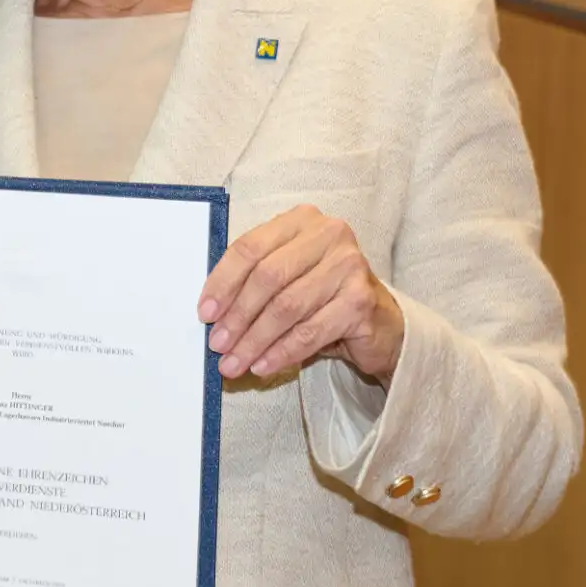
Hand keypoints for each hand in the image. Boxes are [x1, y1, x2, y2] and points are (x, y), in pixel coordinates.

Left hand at [200, 204, 404, 382]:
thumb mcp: (287, 277)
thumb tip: (210, 313)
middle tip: (218, 344)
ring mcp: (349, 266)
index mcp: (301, 221)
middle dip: (237, 315)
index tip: (205, 313)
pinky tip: (263, 366)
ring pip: (287, 307)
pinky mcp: (360, 301)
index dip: (223, 282)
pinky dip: (281, 352)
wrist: (380, 322)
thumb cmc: (323, 296)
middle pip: (268, 277)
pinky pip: (309, 332)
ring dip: (255, 340)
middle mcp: (329, 235)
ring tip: (234, 362)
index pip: (250, 247)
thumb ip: (253, 280)